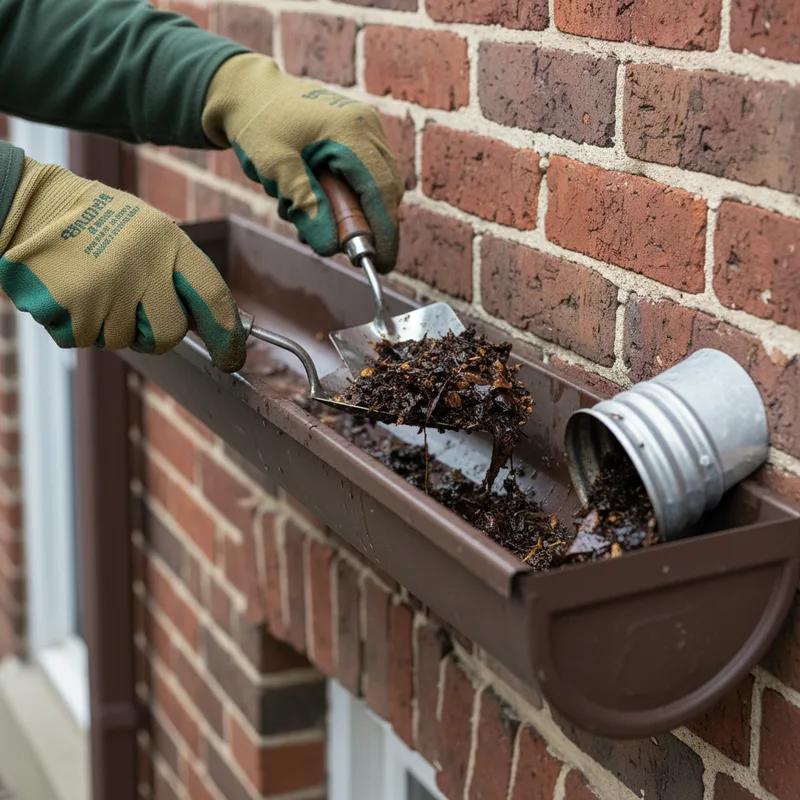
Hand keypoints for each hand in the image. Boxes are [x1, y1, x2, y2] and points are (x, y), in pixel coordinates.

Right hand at [0, 158, 245, 371]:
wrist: (28, 206)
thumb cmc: (98, 222)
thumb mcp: (149, 231)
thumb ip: (178, 272)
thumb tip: (208, 324)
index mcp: (167, 241)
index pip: (213, 296)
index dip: (226, 333)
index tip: (231, 357)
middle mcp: (141, 266)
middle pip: (169, 333)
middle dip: (155, 333)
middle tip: (134, 310)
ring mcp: (106, 290)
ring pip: (124, 340)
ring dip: (111, 324)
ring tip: (94, 286)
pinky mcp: (72, 309)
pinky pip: (86, 339)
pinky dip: (79, 325)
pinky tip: (71, 292)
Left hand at [203, 53, 402, 272]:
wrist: (249, 93)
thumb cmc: (258, 124)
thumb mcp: (274, 167)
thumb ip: (304, 205)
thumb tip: (330, 247)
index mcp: (350, 128)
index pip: (381, 190)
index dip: (384, 231)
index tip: (382, 265)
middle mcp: (367, 125)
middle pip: (386, 190)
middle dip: (366, 225)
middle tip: (337, 247)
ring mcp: (367, 129)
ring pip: (377, 187)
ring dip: (352, 212)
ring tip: (308, 216)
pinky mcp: (361, 136)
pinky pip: (366, 177)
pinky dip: (347, 198)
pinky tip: (314, 200)